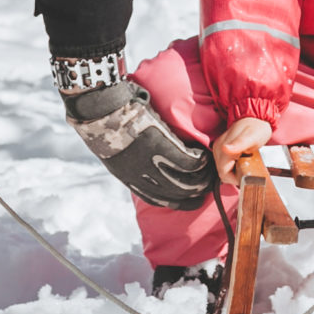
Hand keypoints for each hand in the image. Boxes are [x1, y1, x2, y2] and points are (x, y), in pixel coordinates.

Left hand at [59, 72, 214, 208]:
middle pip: (177, 194)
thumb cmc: (107, 124)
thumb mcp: (117, 151)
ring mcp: (154, 164)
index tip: (191, 200)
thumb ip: (133, 160)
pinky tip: (205, 155)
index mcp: (130, 179)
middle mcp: (143, 177)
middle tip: (208, 186)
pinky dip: (200, 160)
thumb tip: (145, 160)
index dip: (178, 201)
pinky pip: (189, 162)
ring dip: (202, 177)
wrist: (103, 112)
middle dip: (195, 193)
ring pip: (186, 180)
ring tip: (210, 170)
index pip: (159, 199)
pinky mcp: (164, 149)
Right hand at [211, 117, 273, 185]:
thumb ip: (239, 144)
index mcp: (223, 147)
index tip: (246, 175)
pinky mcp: (223, 149)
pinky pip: (226, 164)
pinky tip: (243, 159)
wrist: (257, 117)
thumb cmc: (257, 127)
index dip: (235, 178)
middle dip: (236, 174)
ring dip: (235, 170)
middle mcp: (219, 148)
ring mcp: (220, 148)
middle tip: (248, 166)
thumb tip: (225, 149)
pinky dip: (235, 166)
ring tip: (246, 161)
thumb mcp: (251, 136)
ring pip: (224, 169)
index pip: (223, 173)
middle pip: (223, 172)